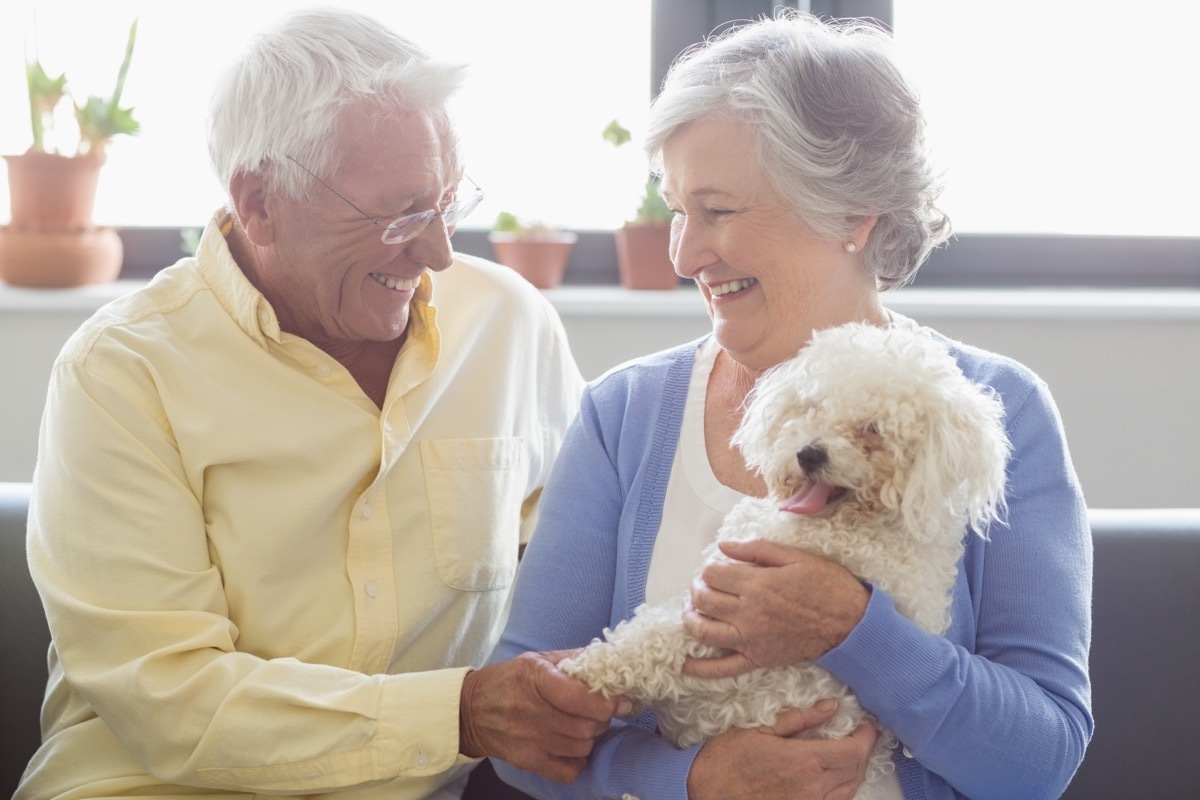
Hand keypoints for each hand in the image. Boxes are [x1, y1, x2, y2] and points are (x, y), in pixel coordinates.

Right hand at [459, 650, 629, 782]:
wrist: (469, 711)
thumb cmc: (508, 681)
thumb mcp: (536, 660)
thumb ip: (572, 660)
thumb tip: (609, 661)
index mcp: (534, 678)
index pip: (577, 697)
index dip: (605, 702)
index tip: (621, 701)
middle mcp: (530, 710)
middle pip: (585, 725)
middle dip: (602, 719)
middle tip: (599, 712)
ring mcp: (528, 739)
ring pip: (581, 747)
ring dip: (591, 737)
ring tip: (584, 726)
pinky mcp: (526, 761)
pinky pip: (567, 771)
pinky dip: (578, 761)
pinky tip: (573, 748)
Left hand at [682, 539, 869, 677]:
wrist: (851, 623)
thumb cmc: (827, 585)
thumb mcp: (795, 557)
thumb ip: (756, 549)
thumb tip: (722, 546)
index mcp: (756, 584)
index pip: (713, 574)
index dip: (709, 567)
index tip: (717, 566)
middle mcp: (748, 613)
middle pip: (704, 599)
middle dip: (696, 588)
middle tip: (703, 584)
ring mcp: (750, 639)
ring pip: (704, 631)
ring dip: (690, 619)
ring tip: (692, 610)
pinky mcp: (758, 659)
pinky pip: (722, 668)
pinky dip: (700, 668)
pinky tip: (685, 663)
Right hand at [686, 700, 877, 799]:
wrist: (709, 797)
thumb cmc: (726, 762)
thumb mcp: (758, 730)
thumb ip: (799, 719)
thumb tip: (830, 707)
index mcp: (804, 762)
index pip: (854, 751)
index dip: (867, 737)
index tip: (868, 724)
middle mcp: (814, 788)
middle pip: (856, 770)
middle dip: (864, 750)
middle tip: (861, 734)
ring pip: (850, 789)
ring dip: (855, 769)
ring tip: (850, 752)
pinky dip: (842, 787)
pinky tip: (833, 775)